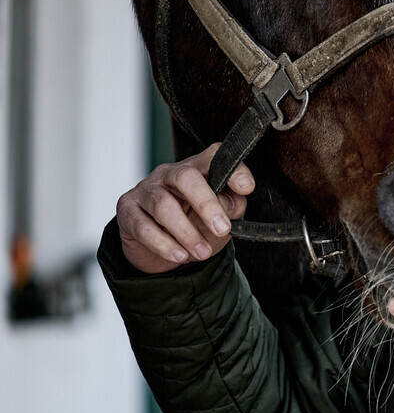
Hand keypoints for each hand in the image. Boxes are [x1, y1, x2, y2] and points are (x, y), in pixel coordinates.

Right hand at [115, 143, 255, 273]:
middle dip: (206, 204)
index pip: (214, 157)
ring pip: (163, 205)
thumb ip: (229, 208)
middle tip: (222, 229)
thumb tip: (232, 204)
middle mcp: (169, 174)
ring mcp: (145, 190)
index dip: (232, 169)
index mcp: (196, 169)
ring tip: (203, 252)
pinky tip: (180, 255)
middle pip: (186, 177)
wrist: (159, 252)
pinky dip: (164, 244)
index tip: (247, 188)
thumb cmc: (194, 226)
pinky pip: (144, 227)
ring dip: (186, 232)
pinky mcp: (127, 211)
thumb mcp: (219, 219)